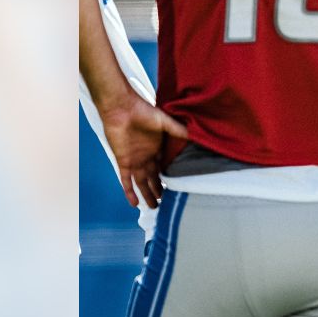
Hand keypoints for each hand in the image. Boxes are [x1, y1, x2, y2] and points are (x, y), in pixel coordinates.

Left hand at [97, 92, 187, 207]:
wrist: (122, 109)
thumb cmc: (143, 112)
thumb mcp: (165, 121)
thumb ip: (178, 130)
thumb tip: (196, 136)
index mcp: (157, 148)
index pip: (165, 166)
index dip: (170, 176)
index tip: (178, 186)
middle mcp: (147, 157)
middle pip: (154, 178)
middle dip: (159, 189)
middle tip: (167, 202)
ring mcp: (135, 160)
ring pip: (142, 183)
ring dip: (147, 194)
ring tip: (154, 207)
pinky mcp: (124, 161)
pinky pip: (126, 180)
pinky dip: (129, 192)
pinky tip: (134, 204)